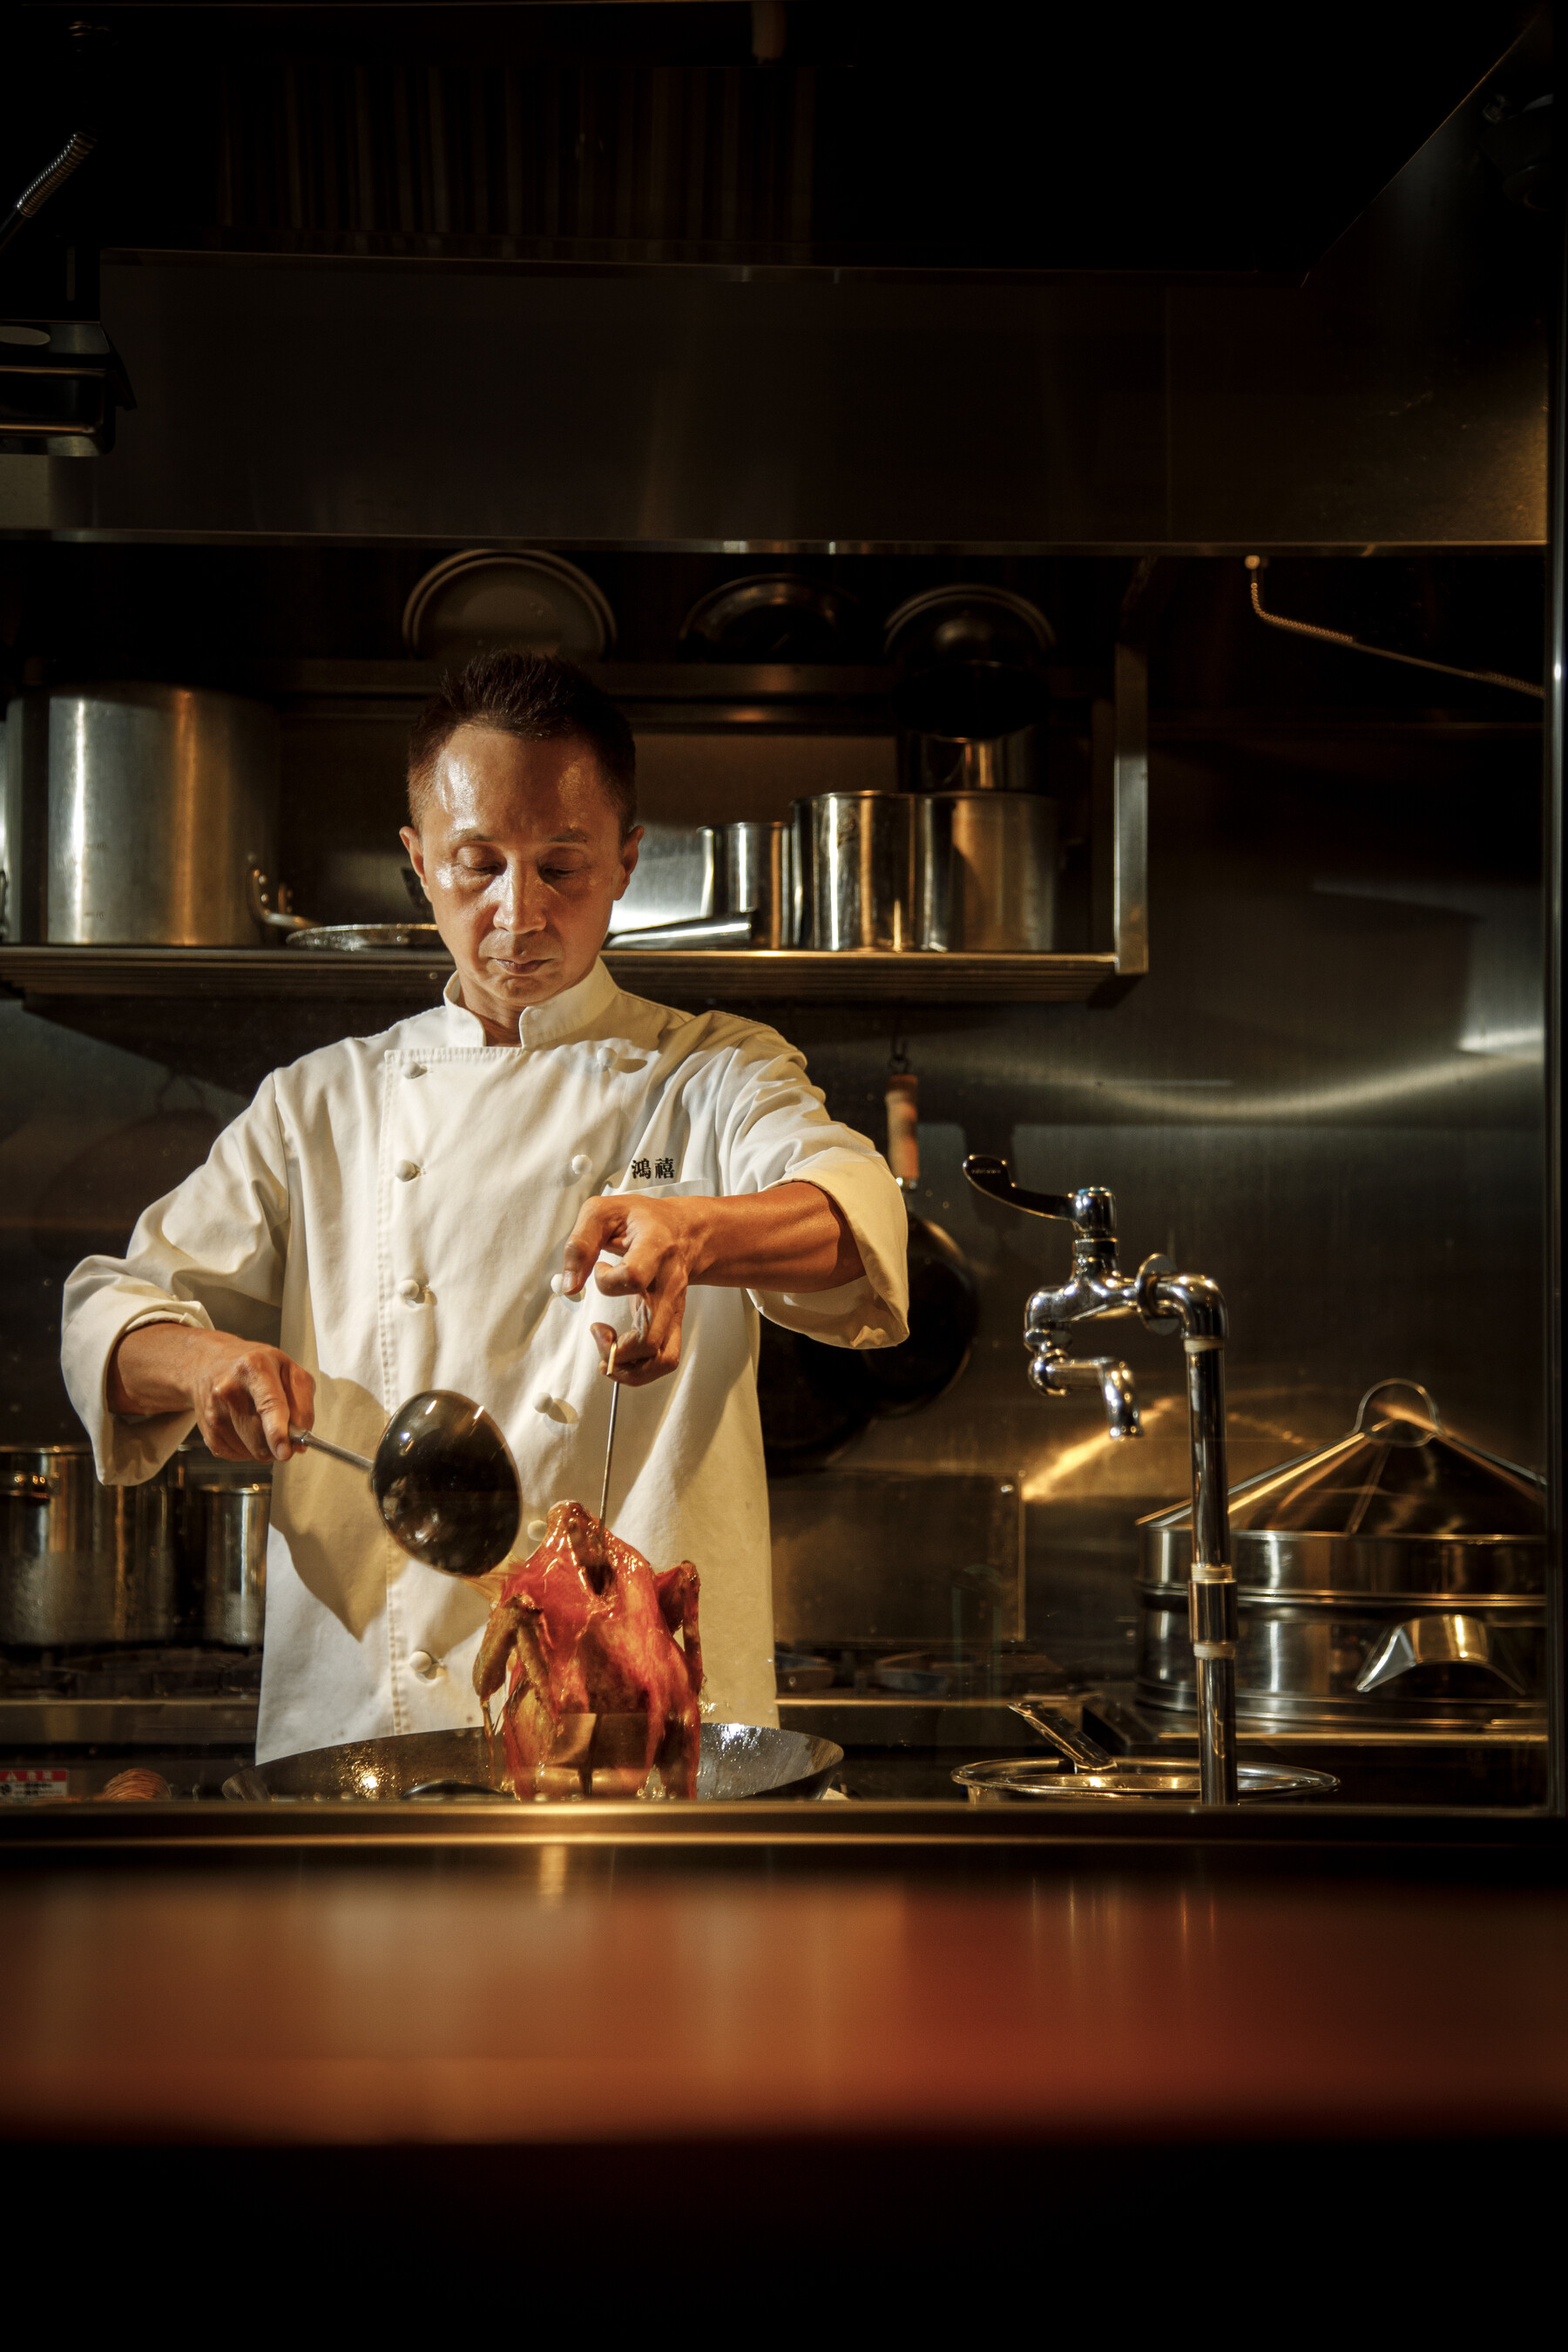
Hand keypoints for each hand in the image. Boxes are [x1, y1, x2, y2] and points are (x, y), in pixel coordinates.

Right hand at [108, 1323, 314, 1463]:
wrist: (204, 1361)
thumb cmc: (256, 1365)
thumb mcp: (287, 1368)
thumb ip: (303, 1400)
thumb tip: (303, 1437)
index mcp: (256, 1366)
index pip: (268, 1402)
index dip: (278, 1429)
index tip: (287, 1450)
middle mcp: (230, 1387)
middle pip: (260, 1435)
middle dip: (277, 1444)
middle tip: (286, 1440)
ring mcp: (212, 1410)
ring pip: (248, 1450)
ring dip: (262, 1448)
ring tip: (260, 1424)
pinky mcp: (203, 1430)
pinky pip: (233, 1454)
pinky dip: (245, 1449)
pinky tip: (241, 1428)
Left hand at [559, 1193, 702, 1385]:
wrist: (682, 1231)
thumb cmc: (641, 1220)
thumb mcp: (603, 1212)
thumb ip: (580, 1244)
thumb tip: (569, 1286)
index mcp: (655, 1250)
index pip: (633, 1276)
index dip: (605, 1281)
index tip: (597, 1269)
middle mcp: (669, 1285)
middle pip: (650, 1336)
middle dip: (616, 1349)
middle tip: (596, 1330)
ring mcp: (674, 1308)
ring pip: (662, 1358)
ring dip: (629, 1369)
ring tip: (606, 1352)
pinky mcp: (672, 1323)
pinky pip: (665, 1360)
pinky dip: (640, 1371)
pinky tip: (619, 1356)